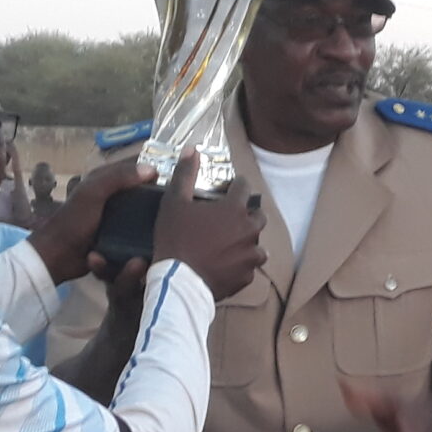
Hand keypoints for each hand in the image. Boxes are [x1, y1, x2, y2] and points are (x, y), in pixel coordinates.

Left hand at [29, 152, 166, 284]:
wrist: (59, 256)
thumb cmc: (74, 221)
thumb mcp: (94, 193)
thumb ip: (118, 178)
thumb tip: (151, 170)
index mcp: (103, 180)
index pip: (133, 169)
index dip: (150, 172)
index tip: (172, 182)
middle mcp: (111, 197)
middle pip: (140, 192)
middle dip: (154, 198)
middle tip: (175, 207)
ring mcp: (115, 218)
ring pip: (140, 213)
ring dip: (151, 219)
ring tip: (169, 224)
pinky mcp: (117, 238)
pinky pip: (136, 232)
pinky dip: (144, 234)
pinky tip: (156, 241)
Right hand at [147, 152, 265, 300]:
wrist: (178, 282)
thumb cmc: (175, 239)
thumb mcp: (174, 202)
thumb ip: (185, 174)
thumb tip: (192, 149)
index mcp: (234, 209)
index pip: (244, 187)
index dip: (237, 185)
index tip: (231, 188)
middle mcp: (249, 230)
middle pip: (258, 216)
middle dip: (247, 214)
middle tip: (231, 219)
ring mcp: (250, 255)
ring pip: (258, 245)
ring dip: (248, 242)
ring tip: (232, 245)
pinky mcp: (246, 277)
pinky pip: (249, 267)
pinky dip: (242, 265)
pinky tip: (228, 265)